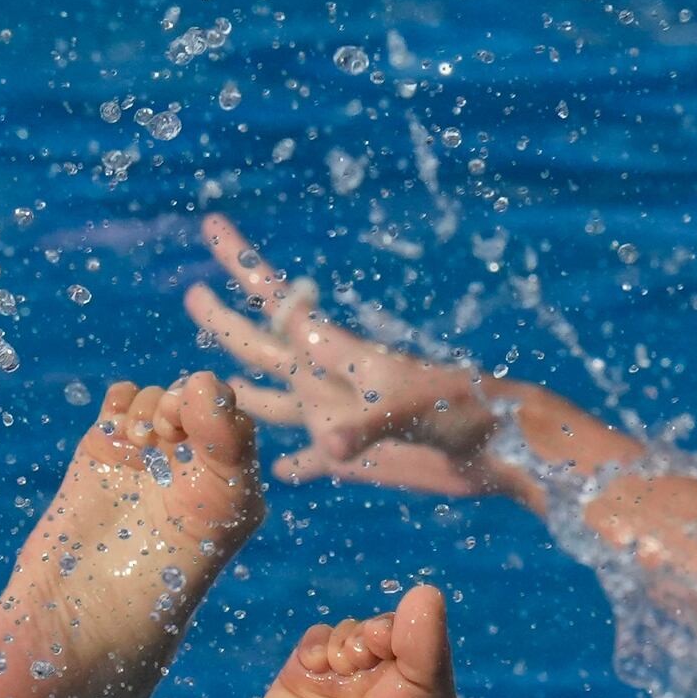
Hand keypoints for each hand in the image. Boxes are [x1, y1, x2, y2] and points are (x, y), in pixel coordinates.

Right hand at [184, 216, 510, 498]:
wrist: (505, 447)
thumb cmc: (466, 412)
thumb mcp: (413, 410)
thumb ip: (365, 426)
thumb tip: (323, 450)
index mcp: (338, 353)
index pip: (278, 302)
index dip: (243, 263)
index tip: (213, 226)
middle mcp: (330, 382)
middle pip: (262, 348)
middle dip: (225, 322)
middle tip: (191, 294)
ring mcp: (340, 420)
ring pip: (275, 404)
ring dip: (242, 394)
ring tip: (208, 383)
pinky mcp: (356, 461)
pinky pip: (311, 461)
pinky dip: (292, 465)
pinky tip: (278, 471)